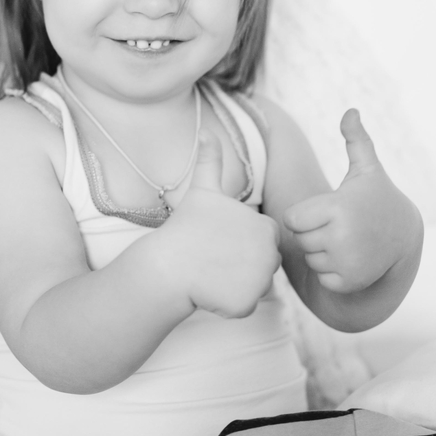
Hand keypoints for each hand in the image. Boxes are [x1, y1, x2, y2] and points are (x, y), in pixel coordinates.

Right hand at [160, 130, 281, 318]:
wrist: (165, 265)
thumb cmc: (185, 227)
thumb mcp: (202, 190)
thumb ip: (212, 160)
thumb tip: (205, 130)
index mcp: (265, 227)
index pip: (264, 239)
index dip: (241, 241)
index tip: (219, 239)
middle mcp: (269, 253)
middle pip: (262, 264)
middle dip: (241, 264)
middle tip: (214, 257)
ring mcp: (259, 280)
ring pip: (254, 286)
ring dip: (235, 283)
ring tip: (211, 272)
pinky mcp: (247, 303)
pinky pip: (243, 305)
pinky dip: (228, 303)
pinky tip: (210, 290)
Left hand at [283, 109, 422, 294]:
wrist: (404, 236)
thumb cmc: (376, 198)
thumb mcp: (366, 168)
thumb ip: (355, 139)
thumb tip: (351, 110)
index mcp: (336, 207)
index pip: (291, 218)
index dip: (306, 214)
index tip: (327, 209)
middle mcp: (340, 237)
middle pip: (300, 239)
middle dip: (313, 232)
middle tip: (338, 226)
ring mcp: (346, 262)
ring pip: (310, 259)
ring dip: (322, 252)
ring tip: (345, 241)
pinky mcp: (349, 282)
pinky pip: (322, 278)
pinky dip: (332, 272)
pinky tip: (350, 258)